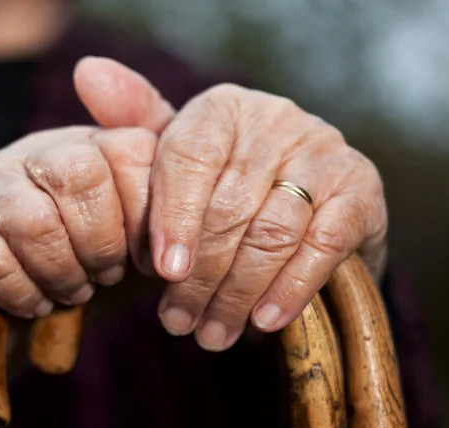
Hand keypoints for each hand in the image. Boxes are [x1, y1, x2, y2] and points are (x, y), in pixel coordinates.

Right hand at [0, 124, 157, 427]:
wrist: (7, 314)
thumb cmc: (82, 271)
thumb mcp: (137, 243)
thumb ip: (171, 212)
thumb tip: (209, 198)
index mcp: (90, 145)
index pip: (131, 151)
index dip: (147, 215)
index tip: (146, 260)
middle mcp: (36, 150)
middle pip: (79, 173)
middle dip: (101, 242)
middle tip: (104, 275)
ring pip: (33, 218)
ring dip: (61, 272)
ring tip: (70, 293)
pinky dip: (22, 294)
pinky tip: (32, 303)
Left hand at [76, 57, 387, 351]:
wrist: (302, 206)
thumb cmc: (220, 186)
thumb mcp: (176, 158)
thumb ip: (135, 125)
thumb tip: (87, 73)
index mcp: (222, 109)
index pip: (190, 157)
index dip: (173, 218)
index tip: (161, 272)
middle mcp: (276, 120)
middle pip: (228, 205)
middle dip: (200, 276)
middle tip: (178, 323)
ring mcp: (324, 152)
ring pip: (271, 231)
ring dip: (237, 292)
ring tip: (211, 333)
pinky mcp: (361, 191)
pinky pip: (322, 245)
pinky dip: (291, 288)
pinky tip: (264, 322)